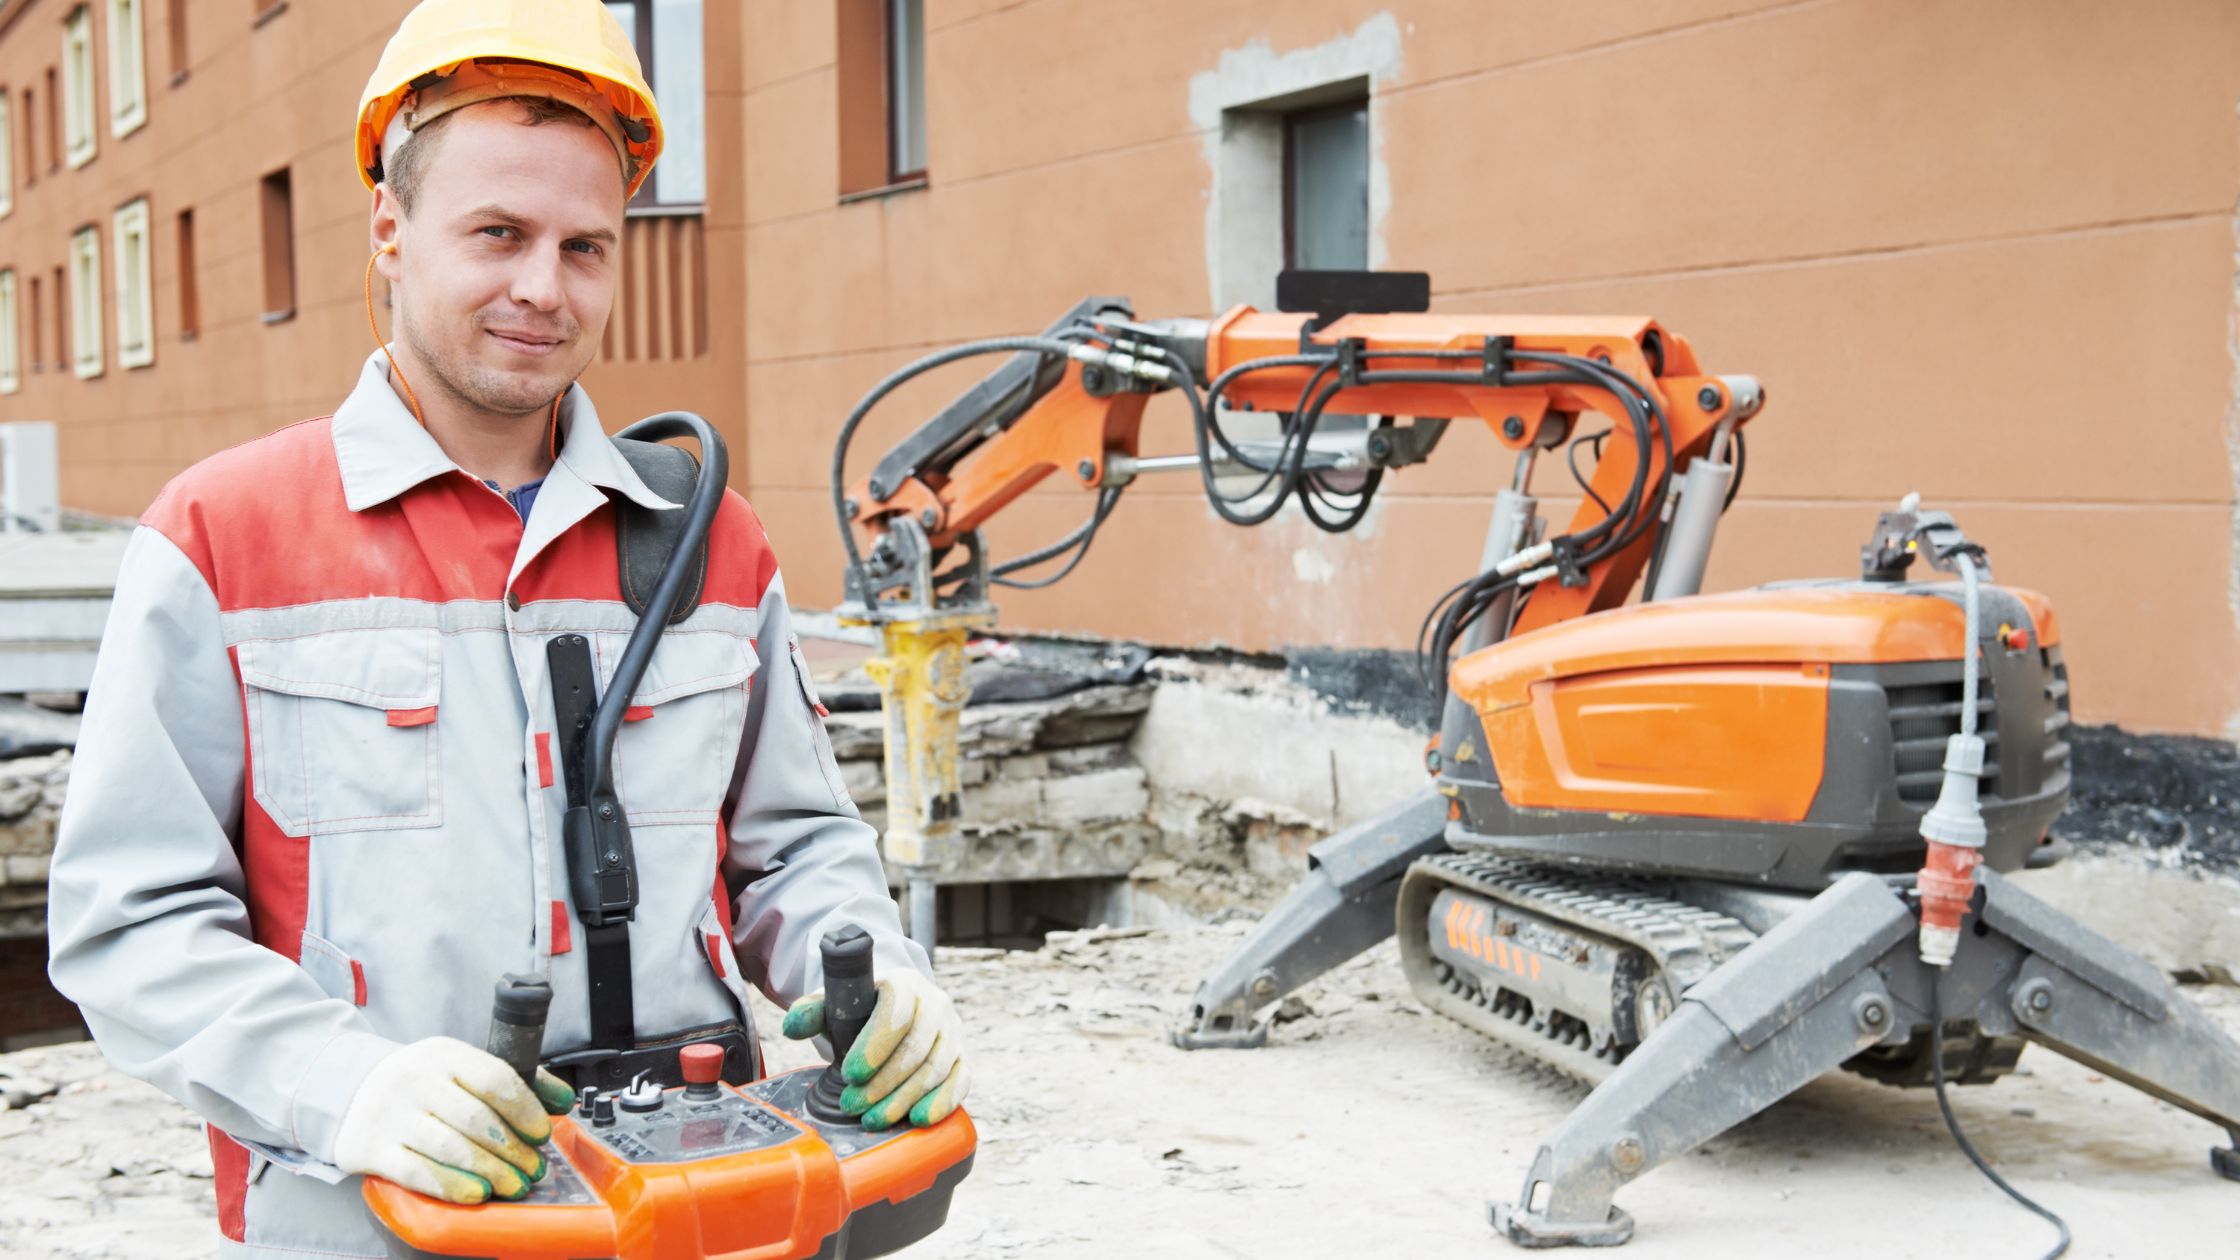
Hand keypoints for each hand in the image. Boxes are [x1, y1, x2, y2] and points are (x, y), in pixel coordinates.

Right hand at [332, 1036, 572, 1203]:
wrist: (351, 1089)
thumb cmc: (421, 1083)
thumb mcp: (460, 1067)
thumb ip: (512, 1081)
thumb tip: (563, 1101)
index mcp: (444, 1054)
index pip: (494, 1078)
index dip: (524, 1109)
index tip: (542, 1134)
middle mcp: (415, 1080)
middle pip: (475, 1118)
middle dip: (512, 1148)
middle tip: (534, 1168)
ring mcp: (391, 1114)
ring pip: (450, 1147)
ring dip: (490, 1170)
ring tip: (515, 1184)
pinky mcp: (372, 1148)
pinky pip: (418, 1172)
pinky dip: (452, 1185)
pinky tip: (478, 1193)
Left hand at [783, 968, 968, 1129]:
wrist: (896, 1006)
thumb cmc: (862, 1008)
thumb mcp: (835, 1002)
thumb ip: (811, 1010)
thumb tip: (792, 1026)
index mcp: (904, 984)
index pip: (896, 1012)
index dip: (874, 1046)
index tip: (850, 1074)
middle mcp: (935, 1004)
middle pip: (916, 1048)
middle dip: (883, 1084)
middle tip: (852, 1106)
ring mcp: (952, 1031)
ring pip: (936, 1068)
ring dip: (904, 1099)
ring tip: (873, 1119)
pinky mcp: (962, 1056)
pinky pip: (961, 1080)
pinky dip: (942, 1102)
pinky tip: (918, 1119)